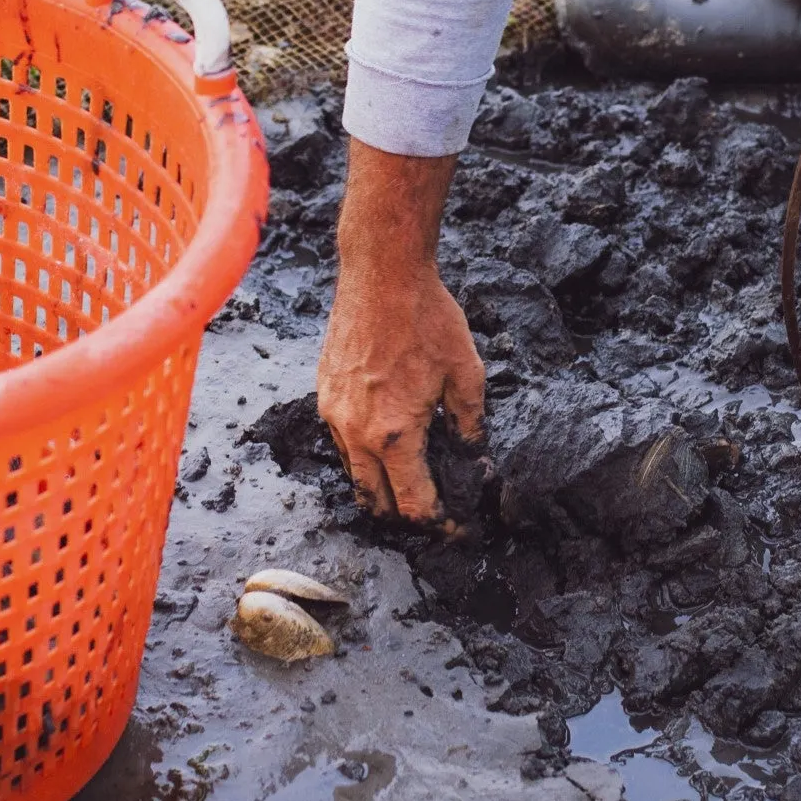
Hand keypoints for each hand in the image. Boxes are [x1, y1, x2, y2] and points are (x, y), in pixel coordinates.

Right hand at [316, 140, 484, 521]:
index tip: (455, 526)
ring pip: (354, 475)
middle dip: (405, 516)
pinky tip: (385, 444)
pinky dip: (362, 457)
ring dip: (380, 488)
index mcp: (396, 434)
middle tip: (433, 512)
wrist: (381, 274)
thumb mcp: (466, 374)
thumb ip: (470, 424)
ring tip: (409, 484)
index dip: (438, 523)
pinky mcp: (324, 396)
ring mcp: (334, 415)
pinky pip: (341, 443)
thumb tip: (476, 456)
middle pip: (376, 502)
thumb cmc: (427, 319)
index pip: (413, 504)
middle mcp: (358, 433)